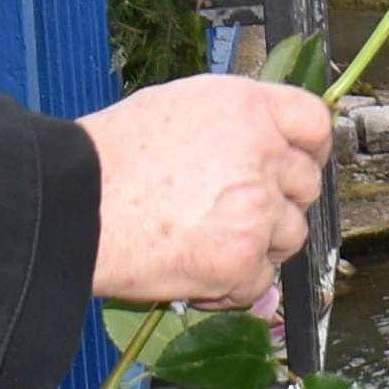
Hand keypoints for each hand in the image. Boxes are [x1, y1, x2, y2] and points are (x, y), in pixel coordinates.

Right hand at [79, 75, 330, 307]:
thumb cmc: (109, 156)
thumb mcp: (175, 108)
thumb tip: (263, 145)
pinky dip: (234, 282)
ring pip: (290, 235)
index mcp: (244, 106)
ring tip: (205, 239)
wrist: (74, 203)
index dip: (308, 147)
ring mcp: (257, 208)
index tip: (296, 162)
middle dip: (277, 201)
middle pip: (306, 184)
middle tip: (234, 210)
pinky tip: (195, 267)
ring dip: (258, 243)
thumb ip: (231, 124)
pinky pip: (261, 279)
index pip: (313, 122)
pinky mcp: (242, 259)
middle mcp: (261, 152)